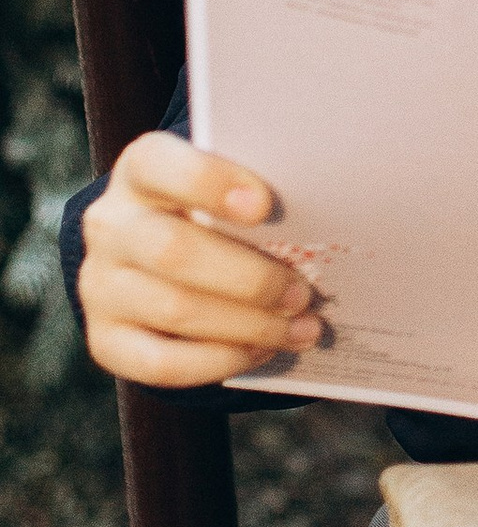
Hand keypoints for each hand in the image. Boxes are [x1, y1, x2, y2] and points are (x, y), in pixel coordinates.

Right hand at [78, 134, 322, 390]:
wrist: (155, 262)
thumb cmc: (215, 217)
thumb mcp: (228, 193)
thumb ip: (256, 200)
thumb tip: (327, 220)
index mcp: (141, 172)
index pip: (159, 164)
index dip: (209, 182)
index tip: (264, 205)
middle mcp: (110, 226)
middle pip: (173, 250)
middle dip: (250, 278)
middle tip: (302, 292)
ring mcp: (101, 285)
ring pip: (176, 309)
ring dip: (250, 324)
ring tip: (301, 328)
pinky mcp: (106, 340)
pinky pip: (162, 362)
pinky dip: (221, 359)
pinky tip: (262, 350)